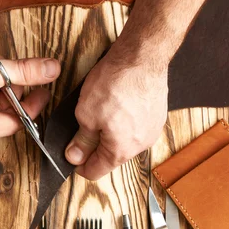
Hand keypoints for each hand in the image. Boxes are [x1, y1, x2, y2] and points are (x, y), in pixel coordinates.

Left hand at [65, 50, 167, 179]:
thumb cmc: (116, 83)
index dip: (80, 166)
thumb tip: (74, 156)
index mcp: (121, 150)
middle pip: (112, 157)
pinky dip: (124, 121)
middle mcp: (140, 145)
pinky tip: (116, 105)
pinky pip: (136, 126)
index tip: (71, 156)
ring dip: (110, 133)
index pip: (96, 171)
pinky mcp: (157, 114)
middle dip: (94, 148)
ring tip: (99, 113)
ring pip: (124, 140)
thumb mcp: (86, 114)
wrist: (142, 56)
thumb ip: (81, 140)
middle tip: (80, 130)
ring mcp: (152, 129)